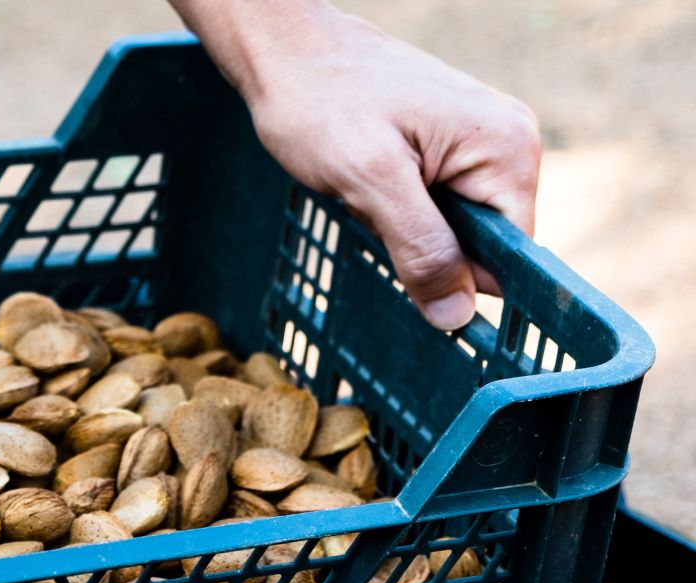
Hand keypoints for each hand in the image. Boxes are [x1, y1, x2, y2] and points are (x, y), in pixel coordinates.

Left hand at [176, 2, 541, 329]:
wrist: (285, 52)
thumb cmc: (321, 104)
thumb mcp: (369, 182)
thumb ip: (420, 248)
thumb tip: (458, 316)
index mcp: (507, 148)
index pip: (511, 256)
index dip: (458, 277)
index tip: (405, 265)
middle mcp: (508, 143)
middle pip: (479, 245)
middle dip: (421, 247)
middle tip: (372, 204)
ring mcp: (478, 142)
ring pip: (448, 230)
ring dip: (400, 228)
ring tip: (364, 186)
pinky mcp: (446, 146)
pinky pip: (430, 207)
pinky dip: (391, 209)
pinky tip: (364, 180)